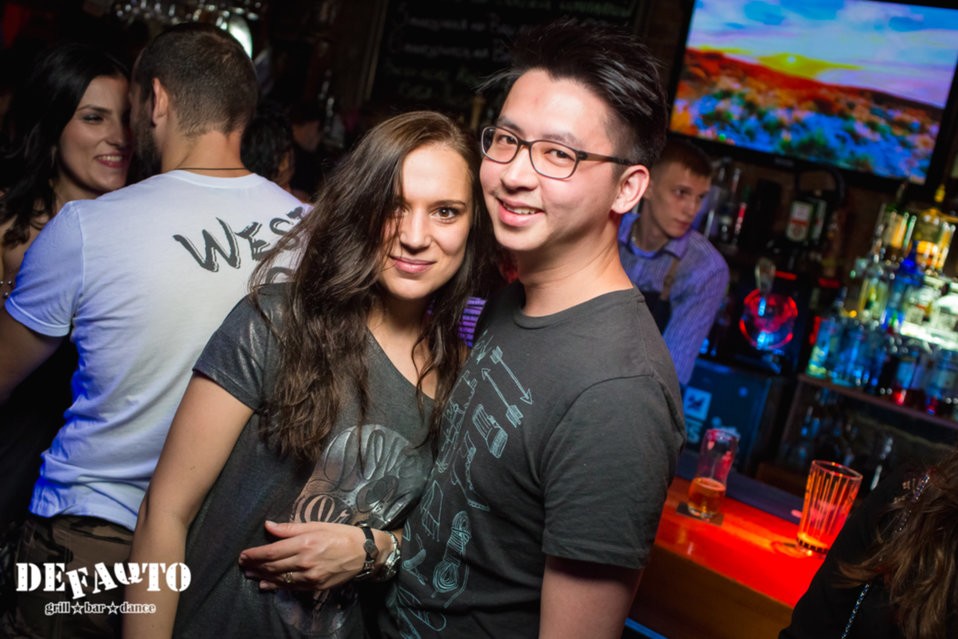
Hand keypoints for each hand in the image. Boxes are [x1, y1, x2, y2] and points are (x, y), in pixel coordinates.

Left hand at [238, 520, 365, 590]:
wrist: (363, 552)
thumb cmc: (340, 534)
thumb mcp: (316, 525)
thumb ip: (290, 528)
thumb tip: (268, 525)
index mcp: (304, 543)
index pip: (272, 551)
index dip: (255, 554)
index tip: (244, 554)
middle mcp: (305, 561)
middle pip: (272, 566)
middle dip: (255, 565)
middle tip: (243, 564)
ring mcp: (309, 576)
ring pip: (279, 578)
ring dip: (261, 577)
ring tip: (250, 574)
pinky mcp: (314, 586)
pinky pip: (290, 587)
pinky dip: (275, 587)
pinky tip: (265, 585)